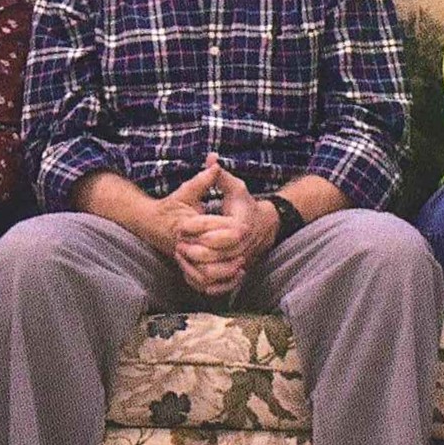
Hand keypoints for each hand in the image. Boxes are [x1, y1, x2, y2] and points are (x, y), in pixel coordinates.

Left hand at [172, 159, 276, 296]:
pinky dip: (205, 283)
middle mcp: (243, 245)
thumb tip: (210, 158)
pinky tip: (191, 272)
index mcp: (240, 225)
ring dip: (195, 267)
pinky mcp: (238, 272)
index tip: (181, 225)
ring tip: (181, 256)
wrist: (265, 225)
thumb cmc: (245, 205)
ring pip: (216, 272)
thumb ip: (219, 176)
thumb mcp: (235, 187)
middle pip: (215, 254)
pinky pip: (220, 285)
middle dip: (193, 249)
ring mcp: (242, 261)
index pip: (218, 231)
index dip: (197, 228)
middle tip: (178, 244)